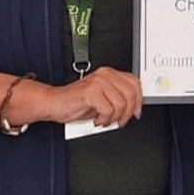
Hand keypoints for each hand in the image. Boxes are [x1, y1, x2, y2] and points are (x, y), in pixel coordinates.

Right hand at [21, 68, 142, 127]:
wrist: (55, 103)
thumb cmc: (77, 102)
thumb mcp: (103, 98)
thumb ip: (118, 97)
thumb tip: (135, 108)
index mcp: (109, 74)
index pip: (135, 83)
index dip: (138, 100)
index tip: (135, 113)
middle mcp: (105, 75)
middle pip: (131, 95)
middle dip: (127, 113)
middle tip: (119, 121)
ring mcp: (98, 82)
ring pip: (121, 104)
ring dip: (114, 118)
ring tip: (104, 119)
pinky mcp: (91, 92)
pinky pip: (108, 110)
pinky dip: (104, 120)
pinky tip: (96, 118)